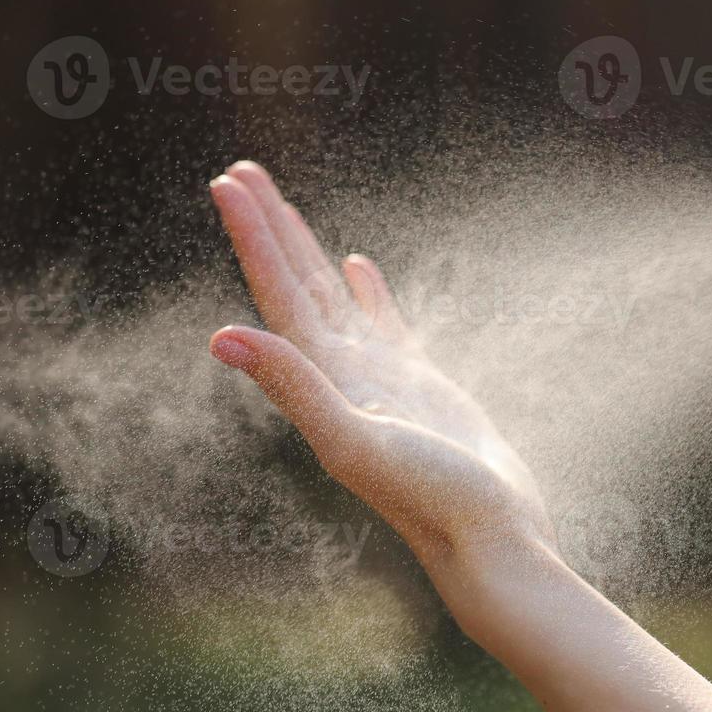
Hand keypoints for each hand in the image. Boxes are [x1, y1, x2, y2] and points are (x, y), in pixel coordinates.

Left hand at [206, 161, 551, 576]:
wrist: (490, 538)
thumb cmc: (432, 498)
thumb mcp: (356, 442)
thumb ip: (294, 387)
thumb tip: (221, 336)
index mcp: (325, 379)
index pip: (278, 294)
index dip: (253, 238)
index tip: (227, 183)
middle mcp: (342, 373)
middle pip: (296, 285)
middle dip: (269, 229)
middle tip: (241, 172)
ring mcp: (379, 377)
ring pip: (334, 298)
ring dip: (306, 252)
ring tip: (285, 208)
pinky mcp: (418, 383)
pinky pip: (383, 322)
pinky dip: (366, 290)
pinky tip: (358, 264)